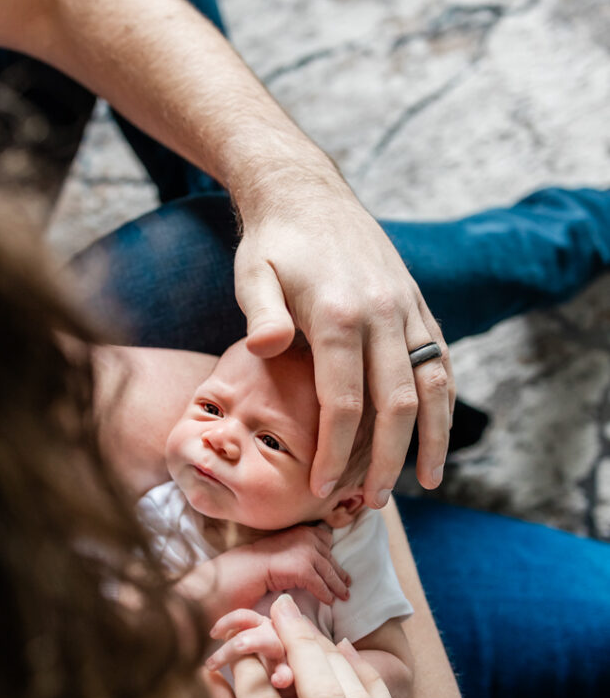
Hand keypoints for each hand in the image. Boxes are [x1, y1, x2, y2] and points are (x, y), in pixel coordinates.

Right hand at [190, 524, 349, 625]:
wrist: (233, 574)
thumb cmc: (248, 568)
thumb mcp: (276, 553)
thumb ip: (293, 552)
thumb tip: (311, 562)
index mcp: (297, 529)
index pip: (324, 538)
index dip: (330, 553)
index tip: (335, 565)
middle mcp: (304, 535)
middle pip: (329, 556)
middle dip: (338, 572)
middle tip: (347, 585)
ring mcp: (304, 550)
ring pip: (328, 571)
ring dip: (336, 586)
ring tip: (343, 597)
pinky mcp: (302, 568)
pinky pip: (320, 584)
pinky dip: (325, 594)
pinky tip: (328, 603)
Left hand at [234, 178, 455, 506]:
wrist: (309, 194)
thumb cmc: (274, 244)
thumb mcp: (253, 272)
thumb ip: (260, 313)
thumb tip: (265, 348)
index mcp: (338, 314)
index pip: (342, 402)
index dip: (335, 451)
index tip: (324, 488)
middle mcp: (382, 313)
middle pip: (395, 403)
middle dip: (386, 460)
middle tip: (373, 502)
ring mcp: (407, 308)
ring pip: (432, 385)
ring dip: (431, 439)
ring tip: (424, 483)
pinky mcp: (418, 305)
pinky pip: (442, 360)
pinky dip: (445, 402)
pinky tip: (438, 434)